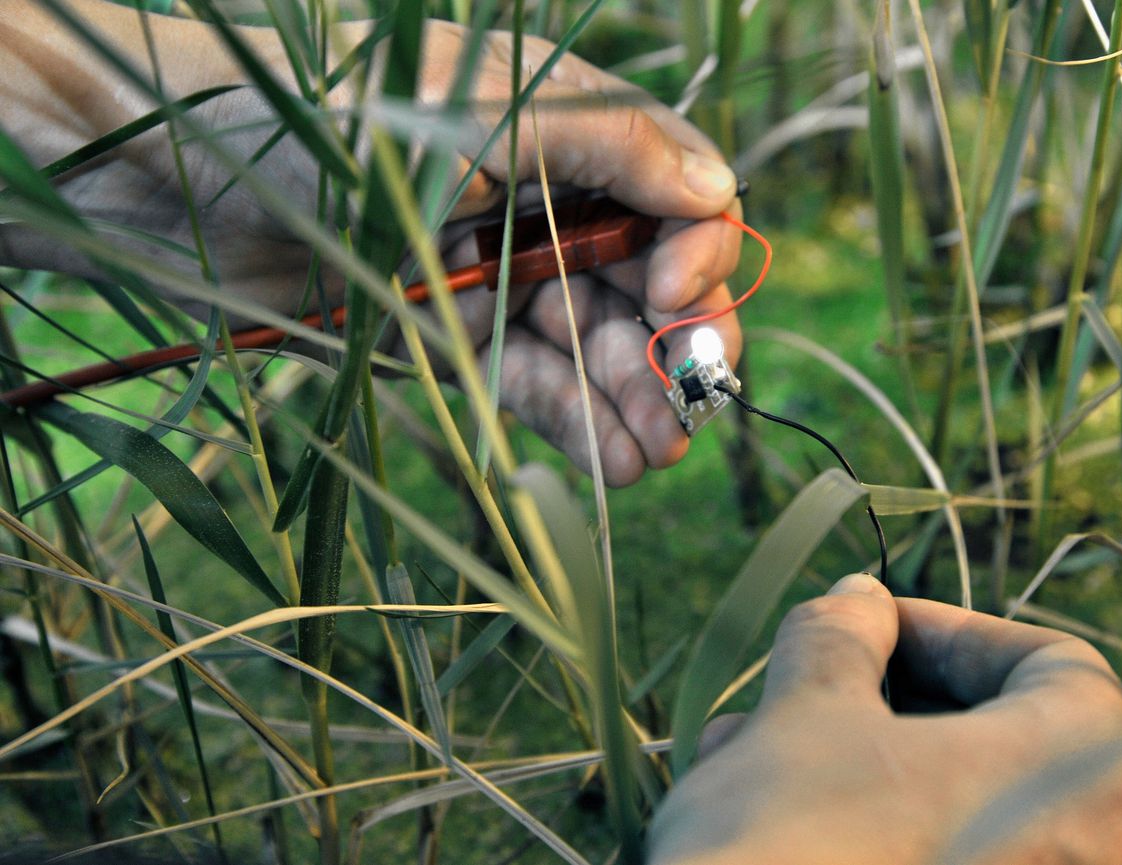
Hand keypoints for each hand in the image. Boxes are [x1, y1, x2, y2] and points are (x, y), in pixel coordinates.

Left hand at [0, 2, 742, 485]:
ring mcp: (499, 276)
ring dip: (634, 401)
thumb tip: (722, 189)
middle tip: (693, 410)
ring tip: (658, 456)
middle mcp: (543, 202)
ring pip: (595, 345)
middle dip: (674, 348)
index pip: (676, 196)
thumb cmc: (322, 117)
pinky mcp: (454, 340)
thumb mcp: (482, 111)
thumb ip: (613, 143)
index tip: (670, 298)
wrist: (173, 181)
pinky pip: (533, 385)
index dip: (697, 253)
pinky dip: (574, 421)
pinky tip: (614, 460)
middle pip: (645, 284)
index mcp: (564, 130)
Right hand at [649, 574, 1121, 864]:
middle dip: (878, 697)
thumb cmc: (794, 841)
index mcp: (1069, 782)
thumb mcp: (806, 713)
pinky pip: (924, 861)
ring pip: (942, 807)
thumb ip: (842, 638)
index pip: (1061, 669)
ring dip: (843, 758)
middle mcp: (1073, 861)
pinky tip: (755, 812)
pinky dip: (856, 827)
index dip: (958, 630)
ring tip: (744, 747)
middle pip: (993, 739)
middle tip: (805, 682)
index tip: (870, 626)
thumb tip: (859, 600)